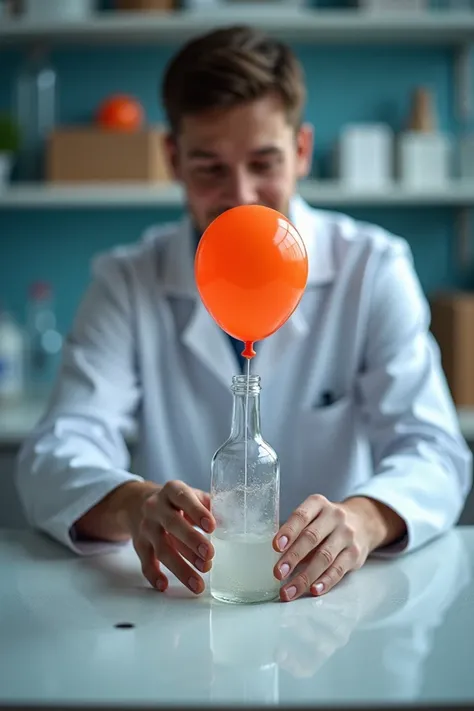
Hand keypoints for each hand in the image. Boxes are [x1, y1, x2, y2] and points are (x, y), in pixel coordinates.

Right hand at [129, 480, 215, 595]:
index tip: (212, 527)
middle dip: (192, 541)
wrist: (139, 503)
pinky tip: (165, 585)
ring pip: (161, 548)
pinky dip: (154, 575)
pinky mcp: (139, 544)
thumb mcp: (192, 496)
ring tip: (198, 583)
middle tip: (209, 556)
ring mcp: (146, 526)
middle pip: (172, 524)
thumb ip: (211, 507)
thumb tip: (232, 523)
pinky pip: (145, 561)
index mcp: (172, 490)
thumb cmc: (177, 502)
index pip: (184, 498)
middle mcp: (155, 507)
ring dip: (180, 567)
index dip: (197, 512)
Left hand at [273, 494, 403, 601]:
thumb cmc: (326, 521)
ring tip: (288, 591)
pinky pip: (338, 570)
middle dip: (293, 557)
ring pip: (324, 558)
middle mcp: (334, 517)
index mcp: (318, 504)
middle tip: (278, 573)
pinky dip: (325, 581)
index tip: (275, 547)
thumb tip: (273, 555)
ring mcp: (347, 535)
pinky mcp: (355, 554)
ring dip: (305, 577)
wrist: (363, 522)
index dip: (288, 531)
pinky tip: (313, 590)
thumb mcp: (313, 515)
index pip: (301, 516)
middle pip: (311, 538)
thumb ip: (296, 530)